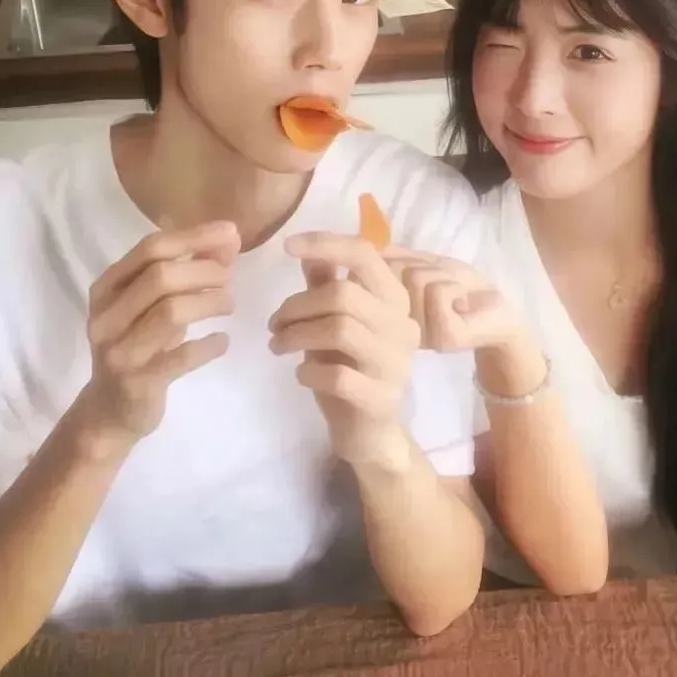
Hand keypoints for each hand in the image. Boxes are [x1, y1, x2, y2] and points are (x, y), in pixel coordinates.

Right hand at [73, 222, 238, 454]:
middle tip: (230, 279)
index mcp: (106, 288)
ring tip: (229, 304)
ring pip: (171, 312)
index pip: (150, 248)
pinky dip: (208, 345)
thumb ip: (186, 270)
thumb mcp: (152, 305)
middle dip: (205, 271)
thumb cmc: (138, 346)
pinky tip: (222, 341)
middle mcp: (106, 316)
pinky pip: (181, 357)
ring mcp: (119, 351)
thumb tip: (229, 239)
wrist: (110, 411)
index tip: (231, 233)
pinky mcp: (138, 382)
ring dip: (209, 302)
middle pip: (161, 277)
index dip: (194, 237)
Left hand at [270, 233, 419, 466]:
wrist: (371, 433)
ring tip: (277, 345)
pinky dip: (308, 371)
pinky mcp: (382, 398)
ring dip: (296, 335)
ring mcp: (396, 363)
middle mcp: (403, 326)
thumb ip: (326, 286)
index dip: (326, 243)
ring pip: (340, 329)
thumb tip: (308, 249)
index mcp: (395, 299)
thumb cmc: (351, 368)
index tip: (287, 246)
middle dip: (296, 305)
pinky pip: (338, 375)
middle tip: (273, 324)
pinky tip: (300, 375)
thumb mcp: (336, 322)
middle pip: (344, 294)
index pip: (365, 255)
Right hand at [383, 248, 523, 352]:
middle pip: (397, 270)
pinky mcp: (441, 337)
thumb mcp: (430, 267)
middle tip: (447, 284)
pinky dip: (456, 289)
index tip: (428, 274)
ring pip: (416, 279)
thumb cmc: (465, 291)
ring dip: (445, 278)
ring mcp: (419, 334)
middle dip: (428, 268)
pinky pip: (438, 293)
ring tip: (457, 296)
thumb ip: (401, 258)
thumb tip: (372, 247)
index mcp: (391, 309)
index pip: (380, 267)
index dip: (406, 260)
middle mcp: (398, 325)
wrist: (501, 318)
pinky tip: (464, 306)